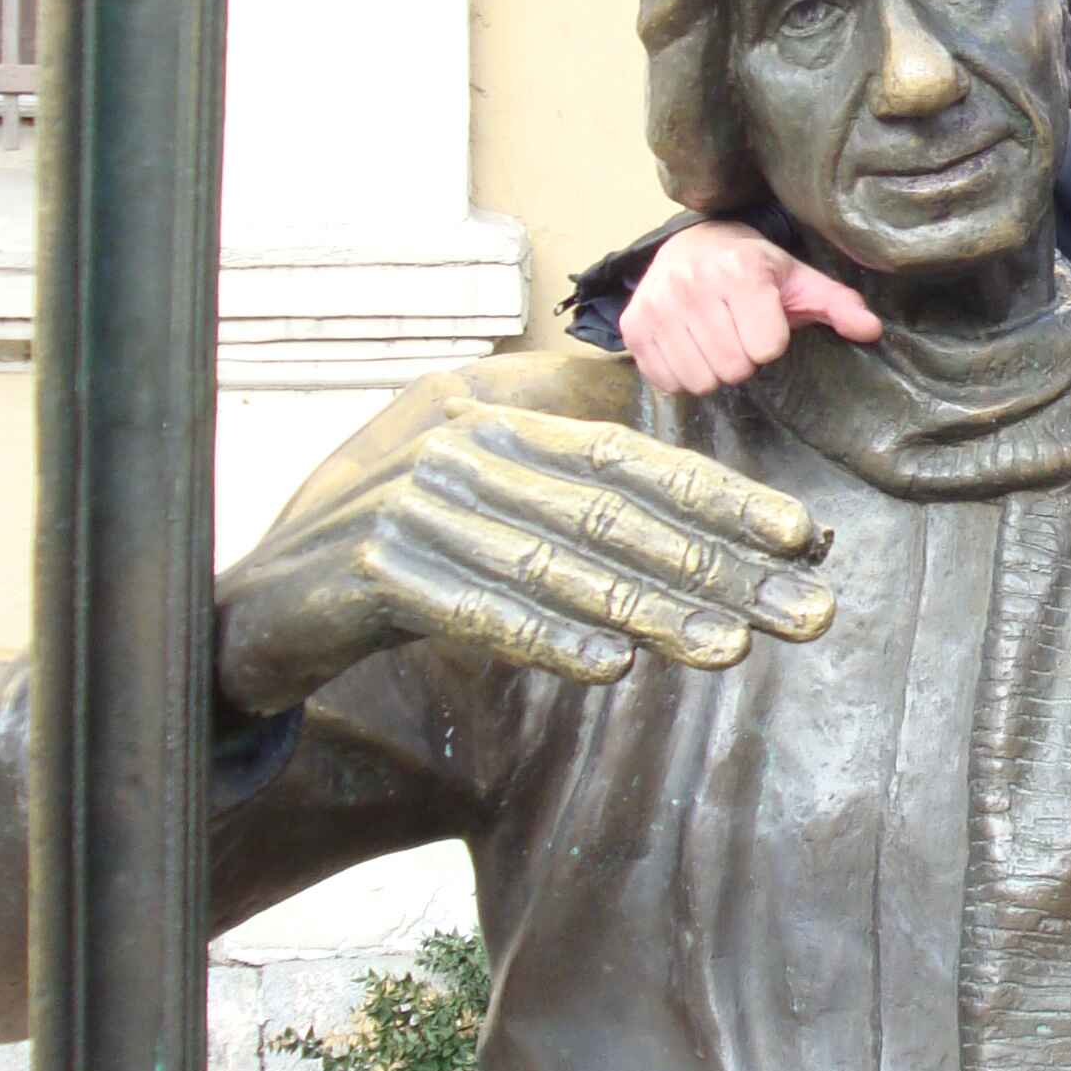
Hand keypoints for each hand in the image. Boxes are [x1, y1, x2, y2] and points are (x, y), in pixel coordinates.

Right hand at [216, 400, 836, 714]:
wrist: (263, 602)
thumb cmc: (403, 538)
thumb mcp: (488, 476)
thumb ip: (577, 460)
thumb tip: (706, 483)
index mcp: (496, 404)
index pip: (631, 453)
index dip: (722, 497)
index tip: (805, 539)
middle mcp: (455, 438)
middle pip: (612, 509)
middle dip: (720, 564)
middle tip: (807, 610)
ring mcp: (409, 501)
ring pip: (559, 562)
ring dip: (654, 610)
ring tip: (734, 646)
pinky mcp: (368, 569)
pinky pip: (477, 609)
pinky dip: (546, 636)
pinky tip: (613, 666)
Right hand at [621, 221, 880, 394]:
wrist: (691, 245)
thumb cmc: (754, 269)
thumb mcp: (800, 281)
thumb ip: (838, 305)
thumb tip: (871, 330)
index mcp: (740, 271)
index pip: (766, 347)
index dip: (771, 343)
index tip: (765, 324)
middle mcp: (693, 284)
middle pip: (733, 368)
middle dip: (742, 359)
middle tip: (738, 334)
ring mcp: (658, 305)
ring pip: (699, 379)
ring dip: (712, 370)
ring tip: (715, 340)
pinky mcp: (634, 326)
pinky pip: (666, 380)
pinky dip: (681, 373)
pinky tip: (689, 346)